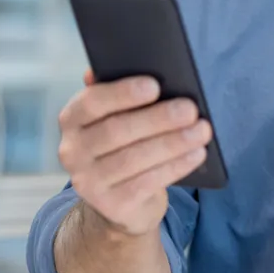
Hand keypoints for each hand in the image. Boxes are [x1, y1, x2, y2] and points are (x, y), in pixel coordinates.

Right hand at [56, 71, 211, 236]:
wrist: (121, 202)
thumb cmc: (123, 146)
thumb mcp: (115, 119)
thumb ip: (116, 95)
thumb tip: (118, 66)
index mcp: (72, 120)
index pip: (91, 102)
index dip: (122, 93)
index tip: (155, 86)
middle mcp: (72, 151)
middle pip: (117, 131)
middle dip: (158, 119)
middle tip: (190, 109)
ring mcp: (89, 183)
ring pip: (135, 158)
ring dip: (173, 143)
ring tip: (202, 130)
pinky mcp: (112, 205)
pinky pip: (148, 182)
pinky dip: (176, 166)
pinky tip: (196, 154)